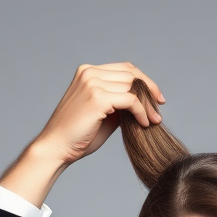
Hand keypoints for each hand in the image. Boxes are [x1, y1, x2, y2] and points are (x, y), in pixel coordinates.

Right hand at [35, 62, 165, 164]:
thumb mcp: (103, 114)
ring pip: (132, 86)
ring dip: (147, 104)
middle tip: (159, 110)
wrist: (57, 148)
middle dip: (149, 91)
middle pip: (131, 74)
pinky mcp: (97, 97)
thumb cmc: (78, 136)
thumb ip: (119, 104)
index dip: (144, 81)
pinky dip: (141, 112)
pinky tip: (144, 123)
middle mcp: (89, 72)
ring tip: (154, 120)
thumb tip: (141, 102)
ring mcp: (92, 83)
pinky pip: (130, 100)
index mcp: (88, 72)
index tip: (156, 98)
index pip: (125, 69)